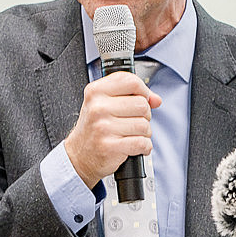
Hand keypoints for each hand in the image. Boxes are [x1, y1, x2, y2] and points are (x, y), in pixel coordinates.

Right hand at [64, 69, 160, 190]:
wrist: (79, 155)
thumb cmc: (95, 128)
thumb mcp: (105, 104)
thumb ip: (132, 96)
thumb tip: (156, 100)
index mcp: (96, 91)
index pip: (131, 81)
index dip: (143, 91)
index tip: (141, 99)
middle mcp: (97, 107)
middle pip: (142, 104)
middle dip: (144, 115)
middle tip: (132, 122)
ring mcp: (103, 127)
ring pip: (144, 125)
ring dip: (144, 133)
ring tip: (131, 135)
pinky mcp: (109, 146)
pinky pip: (142, 143)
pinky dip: (144, 147)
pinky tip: (135, 147)